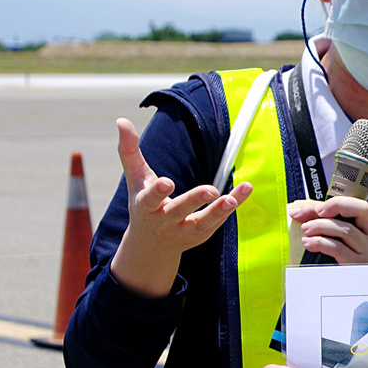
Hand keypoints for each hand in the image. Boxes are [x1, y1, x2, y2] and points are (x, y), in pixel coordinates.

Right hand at [109, 117, 252, 296]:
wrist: (151, 246)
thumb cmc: (143, 205)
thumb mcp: (135, 180)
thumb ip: (129, 151)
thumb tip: (122, 120)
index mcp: (146, 207)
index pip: (150, 199)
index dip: (158, 191)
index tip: (167, 183)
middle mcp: (164, 221)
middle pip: (179, 211)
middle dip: (194, 201)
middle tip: (211, 190)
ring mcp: (184, 231)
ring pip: (202, 222)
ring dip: (219, 211)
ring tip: (232, 199)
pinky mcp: (201, 235)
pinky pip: (218, 221)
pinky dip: (232, 207)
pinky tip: (245, 190)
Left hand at [289, 196, 367, 263]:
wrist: (356, 292)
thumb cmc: (347, 265)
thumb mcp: (346, 242)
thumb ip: (332, 226)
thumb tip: (305, 213)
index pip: (356, 205)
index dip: (333, 202)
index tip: (313, 207)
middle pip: (362, 209)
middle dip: (335, 206)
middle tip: (315, 213)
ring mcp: (367, 251)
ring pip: (346, 229)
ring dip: (321, 226)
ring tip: (306, 230)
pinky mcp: (357, 265)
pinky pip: (338, 248)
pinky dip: (320, 242)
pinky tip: (309, 243)